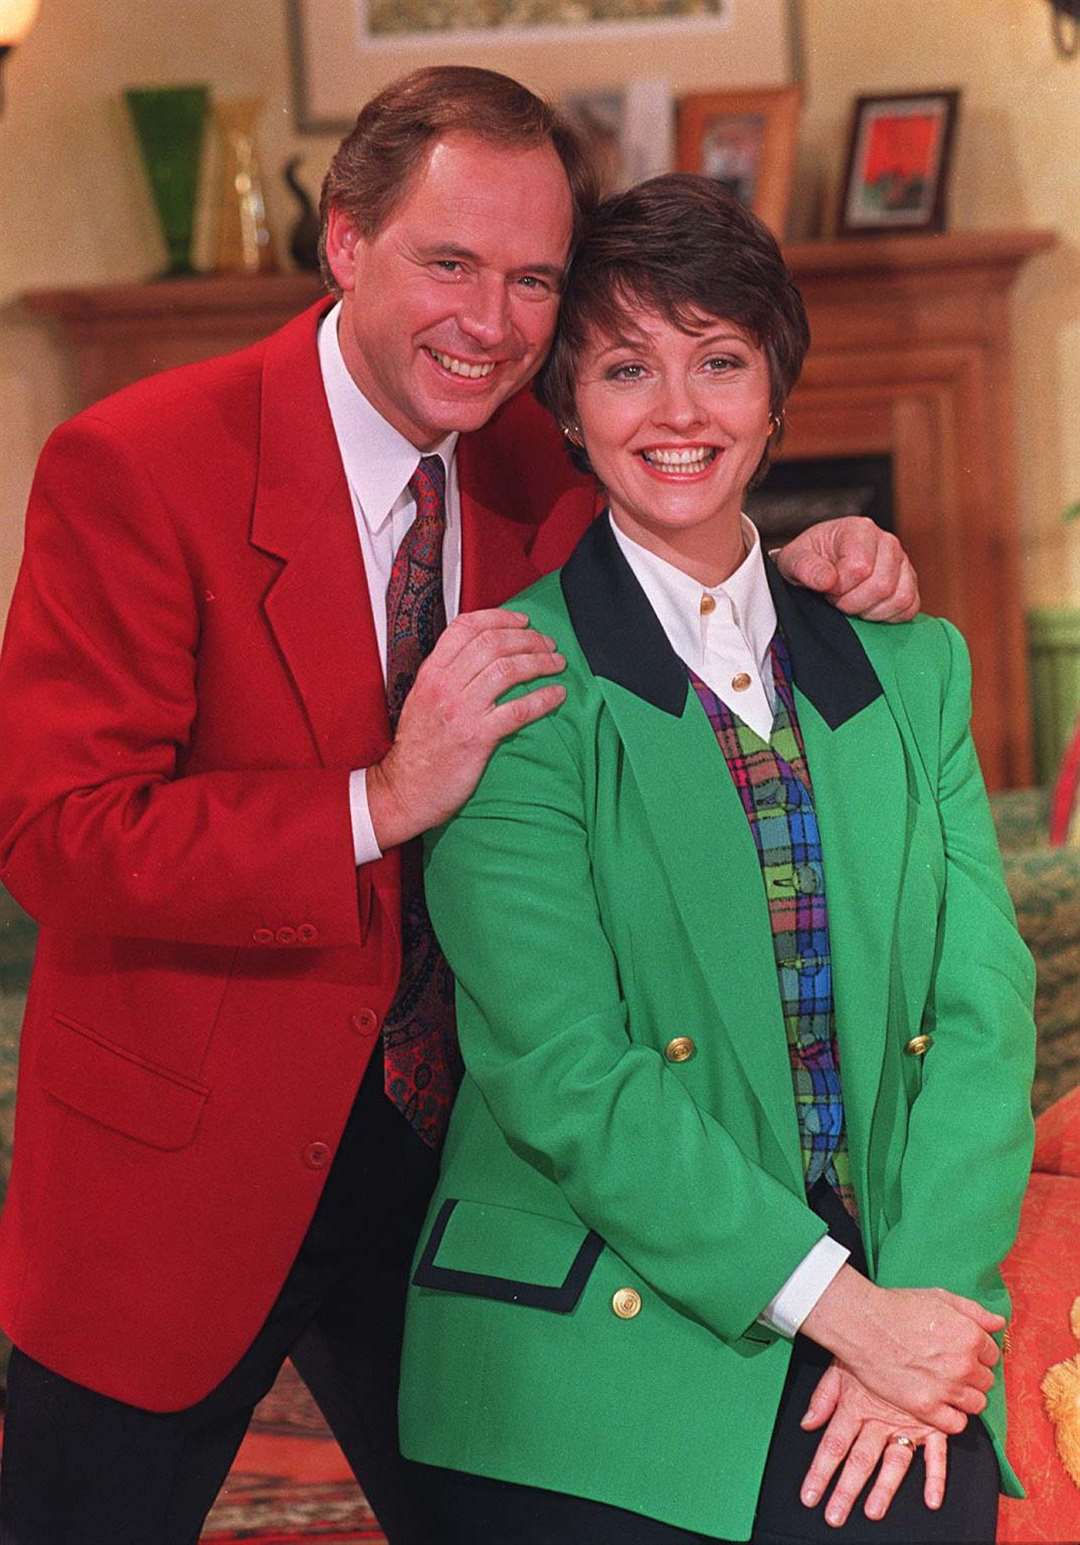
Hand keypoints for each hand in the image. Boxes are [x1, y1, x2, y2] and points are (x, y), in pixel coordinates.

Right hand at [367, 608, 564, 848]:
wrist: (405, 789)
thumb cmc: (419, 747)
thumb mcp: (423, 699)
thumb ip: (447, 675)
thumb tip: (482, 655)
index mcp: (431, 672)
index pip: (466, 627)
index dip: (500, 618)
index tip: (523, 621)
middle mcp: (444, 685)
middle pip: (493, 644)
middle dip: (528, 639)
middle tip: (548, 645)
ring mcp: (461, 710)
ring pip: (508, 670)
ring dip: (540, 663)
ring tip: (557, 664)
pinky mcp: (477, 737)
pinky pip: (518, 710)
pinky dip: (543, 698)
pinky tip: (557, 695)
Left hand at [774, 516, 919, 621]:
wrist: (819, 562)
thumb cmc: (810, 558)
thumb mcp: (795, 559)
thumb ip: (806, 568)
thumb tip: (827, 580)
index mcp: (860, 529)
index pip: (860, 569)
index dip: (839, 588)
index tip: (827, 587)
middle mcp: (887, 542)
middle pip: (882, 586)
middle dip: (853, 602)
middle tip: (836, 598)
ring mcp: (902, 562)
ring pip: (899, 598)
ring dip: (870, 611)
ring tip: (851, 601)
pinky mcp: (909, 582)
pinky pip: (909, 608)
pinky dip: (888, 616)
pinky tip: (867, 609)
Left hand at [799, 1359, 947, 1527]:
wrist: (905, 1322)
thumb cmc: (869, 1344)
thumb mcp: (840, 1364)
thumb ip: (824, 1395)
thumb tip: (806, 1423)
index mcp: (855, 1406)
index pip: (832, 1445)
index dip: (820, 1473)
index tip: (809, 1497)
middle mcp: (879, 1418)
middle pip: (859, 1461)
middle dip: (845, 1491)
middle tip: (834, 1517)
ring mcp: (906, 1421)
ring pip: (894, 1463)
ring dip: (884, 1489)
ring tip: (873, 1512)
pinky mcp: (932, 1421)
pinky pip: (936, 1454)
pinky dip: (936, 1477)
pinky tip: (932, 1499)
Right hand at [800, 1265, 1003, 1429]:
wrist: (863, 1324)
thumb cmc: (898, 1307)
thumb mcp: (939, 1297)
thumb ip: (974, 1311)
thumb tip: (999, 1323)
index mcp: (970, 1335)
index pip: (993, 1355)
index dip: (979, 1353)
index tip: (963, 1352)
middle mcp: (963, 1364)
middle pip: (987, 1381)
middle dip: (973, 1375)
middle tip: (952, 1368)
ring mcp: (946, 1388)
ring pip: (977, 1404)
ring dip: (966, 1397)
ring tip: (946, 1386)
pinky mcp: (926, 1407)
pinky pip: (957, 1424)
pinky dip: (952, 1417)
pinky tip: (940, 1404)